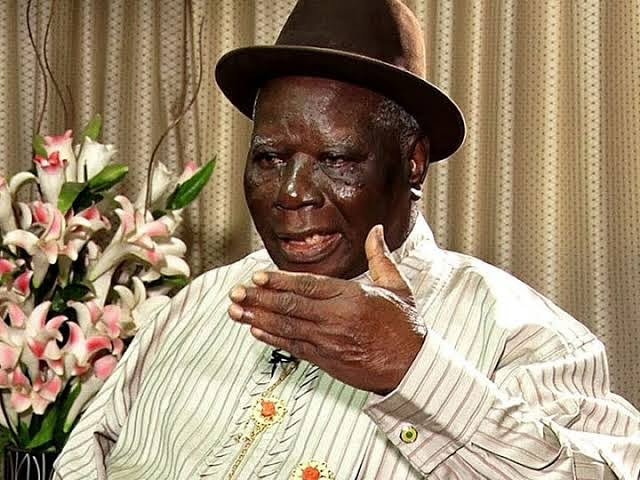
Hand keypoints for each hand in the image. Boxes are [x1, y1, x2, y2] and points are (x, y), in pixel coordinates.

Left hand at [228, 225, 425, 394]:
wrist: (412, 366)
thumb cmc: (404, 326)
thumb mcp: (397, 286)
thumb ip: (380, 256)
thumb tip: (377, 230)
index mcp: (351, 296)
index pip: (308, 286)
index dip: (279, 281)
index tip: (257, 276)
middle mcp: (336, 318)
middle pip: (290, 306)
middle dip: (258, 298)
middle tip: (234, 292)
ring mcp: (329, 340)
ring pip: (286, 327)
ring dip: (257, 318)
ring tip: (235, 310)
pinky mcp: (326, 359)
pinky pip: (293, 347)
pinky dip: (272, 338)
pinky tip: (255, 331)